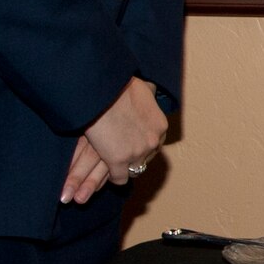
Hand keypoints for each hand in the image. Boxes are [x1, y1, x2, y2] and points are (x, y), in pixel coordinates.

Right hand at [61, 76, 166, 202]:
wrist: (103, 91)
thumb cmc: (118, 85)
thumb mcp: (143, 89)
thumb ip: (148, 96)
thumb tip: (151, 89)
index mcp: (160, 126)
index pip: (153, 145)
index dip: (140, 147)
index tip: (130, 146)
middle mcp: (153, 141)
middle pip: (145, 159)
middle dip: (134, 159)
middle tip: (120, 157)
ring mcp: (138, 153)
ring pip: (134, 171)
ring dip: (123, 170)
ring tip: (113, 168)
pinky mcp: (120, 161)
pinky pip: (119, 178)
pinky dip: (113, 177)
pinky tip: (105, 173)